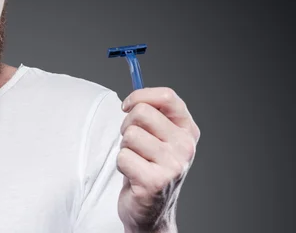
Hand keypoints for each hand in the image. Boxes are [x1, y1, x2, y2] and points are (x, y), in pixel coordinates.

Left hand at [116, 87, 199, 232]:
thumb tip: (132, 97)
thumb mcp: (158, 138)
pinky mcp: (155, 182)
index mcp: (187, 130)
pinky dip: (121, 165)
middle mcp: (185, 146)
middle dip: (127, 124)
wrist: (151, 212)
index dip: (140, 96)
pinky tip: (133, 175)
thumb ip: (151, 114)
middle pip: (141, 112)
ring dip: (124, 147)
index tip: (127, 106)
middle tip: (132, 142)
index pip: (167, 96)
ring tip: (136, 161)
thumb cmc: (149, 167)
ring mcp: (173, 165)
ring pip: (129, 135)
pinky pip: (123, 157)